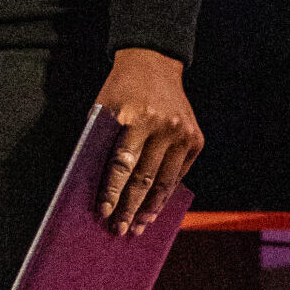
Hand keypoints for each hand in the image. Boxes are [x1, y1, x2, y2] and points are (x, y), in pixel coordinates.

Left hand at [94, 47, 203, 236]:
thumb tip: (93, 181)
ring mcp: (182, 134)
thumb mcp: (105, 105)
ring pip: (165, 182)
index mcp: (135, 116)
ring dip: (149, 208)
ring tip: (138, 226)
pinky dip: (166, 194)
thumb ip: (101, 138)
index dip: (113, 191)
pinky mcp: (195, 140)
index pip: (122, 163)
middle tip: (119, 229)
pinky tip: (155, 209)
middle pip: (144, 178)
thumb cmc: (121, 86)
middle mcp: (162, 126)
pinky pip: (179, 174)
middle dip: (130, 207)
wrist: (154, 60)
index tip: (104, 212)